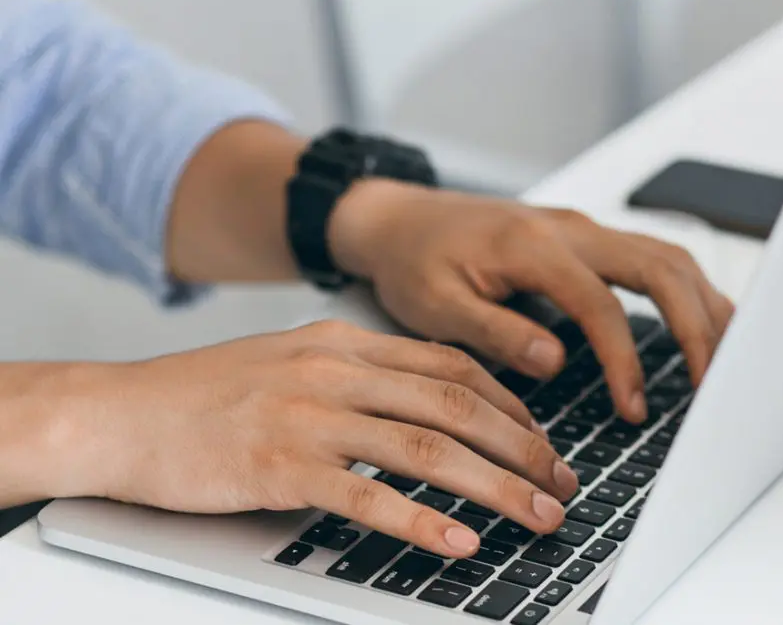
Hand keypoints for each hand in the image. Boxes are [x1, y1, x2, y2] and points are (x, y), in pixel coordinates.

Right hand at [47, 321, 576, 557]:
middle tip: (560, 481)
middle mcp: (335, 370)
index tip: (540, 436)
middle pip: (456, 404)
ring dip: (496, 485)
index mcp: (343, 341)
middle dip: (522, 446)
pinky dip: (423, 521)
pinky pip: (368, 496)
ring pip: (428, 447)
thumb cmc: (203, 394)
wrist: (120, 412)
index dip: (510, 403)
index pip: (450, 364)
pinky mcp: (281, 466)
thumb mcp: (290, 360)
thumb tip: (418, 404)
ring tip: (538, 515)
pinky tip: (461, 542)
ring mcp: (310, 415)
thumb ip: (354, 376)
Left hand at [330, 180, 734, 422]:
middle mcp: (569, 228)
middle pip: (659, 265)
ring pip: (667, 255)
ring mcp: (583, 228)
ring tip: (726, 358)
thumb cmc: (413, 261)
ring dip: (703, 303)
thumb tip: (554, 361)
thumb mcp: (436, 305)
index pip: (600, 303)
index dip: (625, 359)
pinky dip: (686, 290)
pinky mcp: (586, 238)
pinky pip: (653, 257)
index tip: (635, 408)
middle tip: (714, 383)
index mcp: (531, 245)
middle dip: (696, 325)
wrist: (401, 219)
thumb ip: (495, 332)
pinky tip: (702, 322)